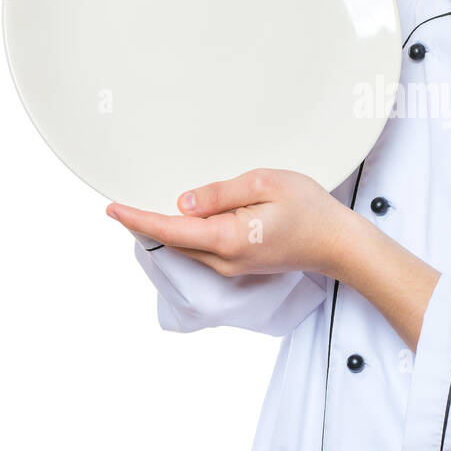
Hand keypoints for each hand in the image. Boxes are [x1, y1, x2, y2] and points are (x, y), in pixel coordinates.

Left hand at [106, 167, 355, 278]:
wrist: (339, 245)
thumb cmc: (310, 210)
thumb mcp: (265, 184)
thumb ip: (220, 193)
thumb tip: (183, 202)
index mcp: (227, 238)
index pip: (170, 229)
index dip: (137, 218)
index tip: (111, 208)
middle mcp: (224, 260)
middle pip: (172, 241)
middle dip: (145, 223)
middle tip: (120, 203)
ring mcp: (232, 267)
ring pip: (187, 246)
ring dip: (166, 229)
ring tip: (145, 207)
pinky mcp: (240, 265)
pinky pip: (203, 249)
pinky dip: (187, 234)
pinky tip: (185, 218)